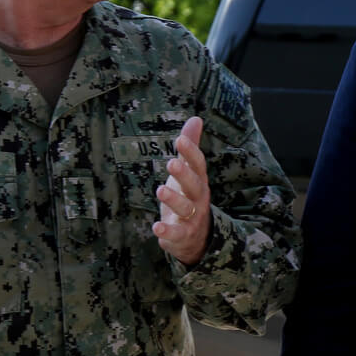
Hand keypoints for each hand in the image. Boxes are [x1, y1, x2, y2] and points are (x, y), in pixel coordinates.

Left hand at [152, 116, 211, 265]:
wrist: (198, 237)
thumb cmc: (190, 196)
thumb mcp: (190, 172)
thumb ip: (191, 147)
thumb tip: (196, 118)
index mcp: (199, 180)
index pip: (198, 164)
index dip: (190, 152)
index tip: (180, 139)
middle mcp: (199, 197)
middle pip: (194, 184)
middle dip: (184, 174)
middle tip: (172, 163)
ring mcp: (192, 217)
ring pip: (185, 208)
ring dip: (173, 199)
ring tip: (160, 190)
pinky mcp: (182, 235)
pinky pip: (177, 233)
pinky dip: (167, 231)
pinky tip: (156, 227)